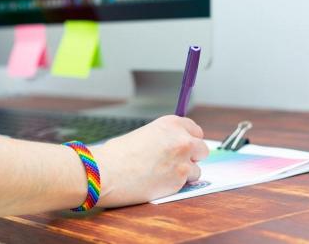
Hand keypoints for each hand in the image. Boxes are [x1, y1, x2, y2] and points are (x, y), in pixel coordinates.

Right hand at [92, 115, 208, 207]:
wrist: (106, 172)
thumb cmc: (116, 154)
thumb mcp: (144, 135)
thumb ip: (163, 139)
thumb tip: (172, 148)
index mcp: (171, 124)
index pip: (195, 130)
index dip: (188, 140)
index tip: (182, 147)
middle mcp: (181, 140)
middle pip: (202, 149)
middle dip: (191, 157)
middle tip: (174, 163)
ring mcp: (183, 161)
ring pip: (197, 169)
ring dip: (184, 173)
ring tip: (162, 175)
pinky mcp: (180, 181)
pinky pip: (188, 184)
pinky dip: (177, 185)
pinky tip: (159, 183)